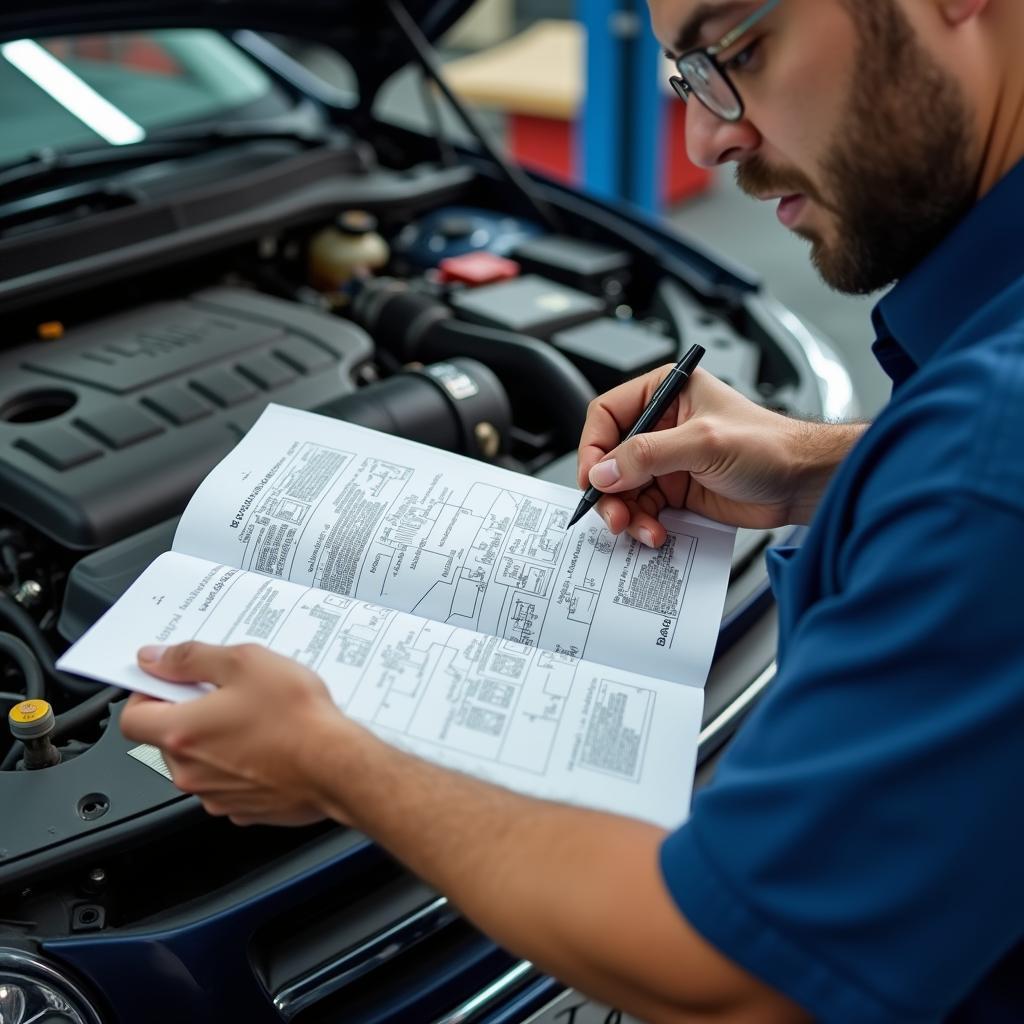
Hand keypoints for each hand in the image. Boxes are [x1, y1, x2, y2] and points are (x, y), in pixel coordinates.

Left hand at [120, 642, 356, 826]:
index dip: (148, 693)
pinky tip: (271, 743)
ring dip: (217, 738)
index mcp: (182, 732)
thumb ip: (193, 658)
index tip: (172, 680)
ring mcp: (215, 795)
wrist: (338, 767)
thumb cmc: (297, 718)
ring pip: (200, 761)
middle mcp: (190, 771)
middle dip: (190, 712)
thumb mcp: (245, 662)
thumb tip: (157, 658)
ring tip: (259, 716)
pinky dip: (241, 762)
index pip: (132, 716)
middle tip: (229, 691)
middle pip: (168, 737)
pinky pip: (228, 781)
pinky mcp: (243, 809)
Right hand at [578, 367, 858, 544]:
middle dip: (609, 491)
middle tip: (615, 514)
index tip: (594, 479)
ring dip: (627, 514)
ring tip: (642, 529)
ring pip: (622, 490)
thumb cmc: (770, 445)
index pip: (606, 416)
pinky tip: (657, 532)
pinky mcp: (674, 491)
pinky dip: (644, 525)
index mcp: (664, 393)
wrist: (804, 483)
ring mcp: (666, 461)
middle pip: (608, 459)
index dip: (594, 448)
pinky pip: (643, 510)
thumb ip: (649, 455)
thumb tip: (604, 471)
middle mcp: (660, 426)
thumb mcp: (704, 442)